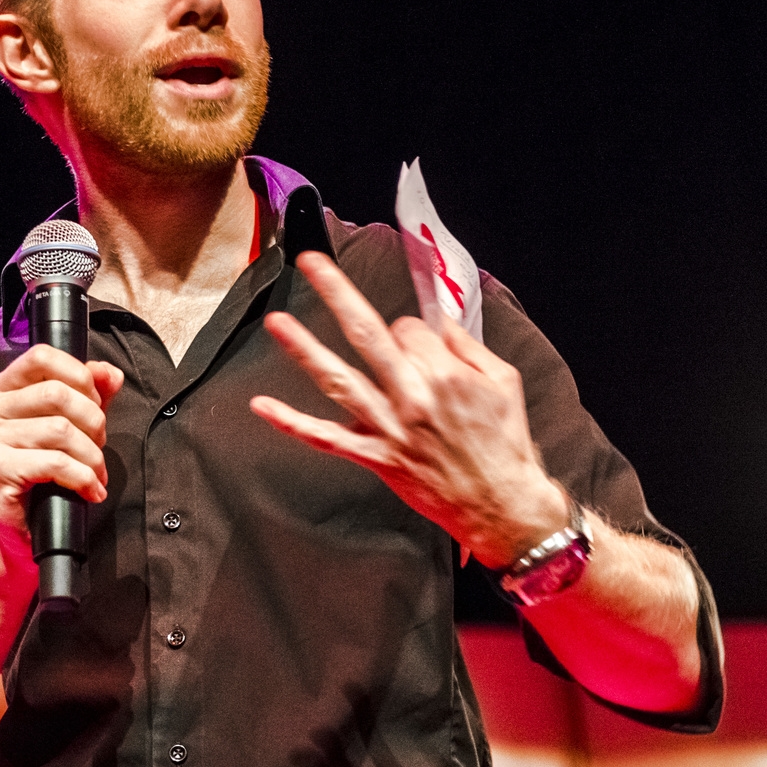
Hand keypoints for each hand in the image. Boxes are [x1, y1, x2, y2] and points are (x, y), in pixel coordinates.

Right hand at [0, 345, 123, 572]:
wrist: (21, 529)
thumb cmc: (42, 475)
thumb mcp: (70, 425)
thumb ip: (89, 394)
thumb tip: (111, 373)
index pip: (42, 357)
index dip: (80, 377)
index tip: (94, 404)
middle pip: (57, 393)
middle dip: (92, 422)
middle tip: (97, 446)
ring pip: (60, 430)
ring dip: (91, 456)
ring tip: (94, 472)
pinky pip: (55, 463)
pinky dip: (83, 477)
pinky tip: (90, 489)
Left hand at [248, 252, 567, 566]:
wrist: (500, 503)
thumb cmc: (504, 442)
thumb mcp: (503, 382)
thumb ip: (466, 347)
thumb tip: (436, 321)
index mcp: (446, 373)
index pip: (408, 329)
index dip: (409, 332)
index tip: (414, 345)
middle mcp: (413, 396)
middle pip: (368, 334)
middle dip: (338, 293)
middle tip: (311, 263)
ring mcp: (389, 427)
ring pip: (339, 380)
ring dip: (304, 349)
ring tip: (276, 322)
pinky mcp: (375, 456)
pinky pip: (326, 438)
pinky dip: (293, 423)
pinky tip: (262, 405)